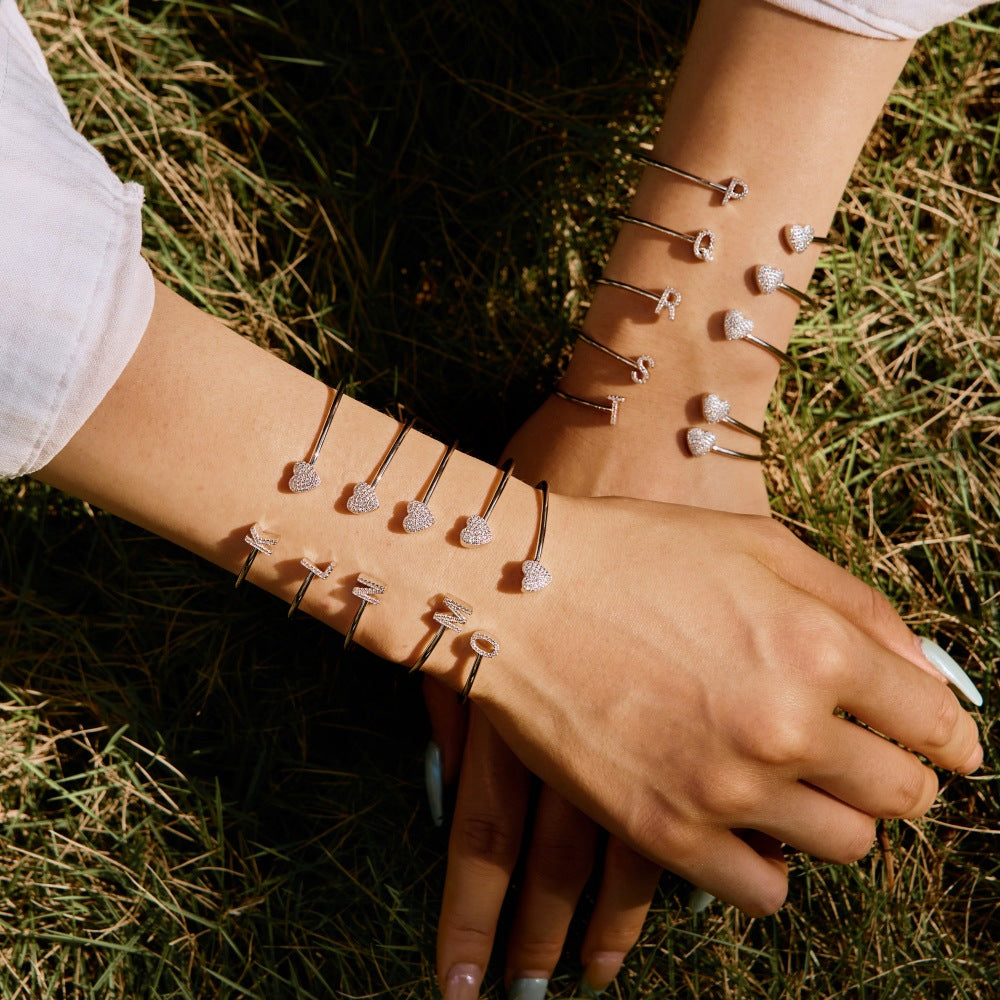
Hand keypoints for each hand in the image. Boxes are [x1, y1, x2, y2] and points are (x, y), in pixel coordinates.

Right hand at [429, 415, 978, 998]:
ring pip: (842, 847)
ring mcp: (725, 788)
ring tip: (796, 786)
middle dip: (896, 779)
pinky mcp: (667, 832)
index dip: (948, 737)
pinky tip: (747, 827)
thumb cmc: (636, 553)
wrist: (518, 590)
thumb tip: (927, 673)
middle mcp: (785, 726)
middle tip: (865, 761)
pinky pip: (763, 892)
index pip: (936, 724)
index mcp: (818, 647)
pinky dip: (770, 867)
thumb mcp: (758, 545)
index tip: (940, 745)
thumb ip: (858, 605)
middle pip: (899, 797)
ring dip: (834, 819)